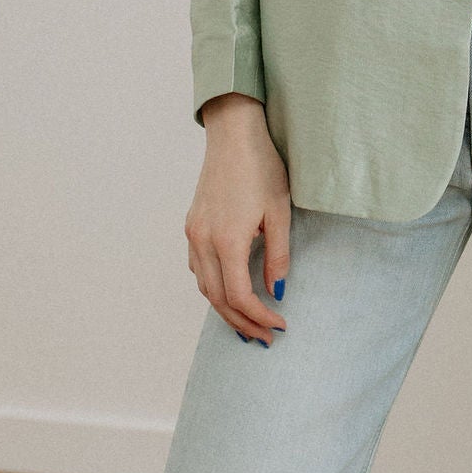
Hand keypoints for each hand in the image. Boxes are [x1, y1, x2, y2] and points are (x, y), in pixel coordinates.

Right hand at [188, 95, 290, 343]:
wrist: (233, 134)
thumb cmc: (261, 167)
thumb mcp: (280, 212)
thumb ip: (278, 256)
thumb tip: (277, 291)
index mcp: (227, 240)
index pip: (239, 295)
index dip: (259, 316)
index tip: (280, 325)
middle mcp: (203, 240)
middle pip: (217, 298)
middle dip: (242, 322)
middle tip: (265, 338)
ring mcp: (193, 233)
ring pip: (204, 286)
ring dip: (225, 309)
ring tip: (248, 324)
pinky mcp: (192, 225)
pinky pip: (198, 267)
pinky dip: (213, 287)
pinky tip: (229, 291)